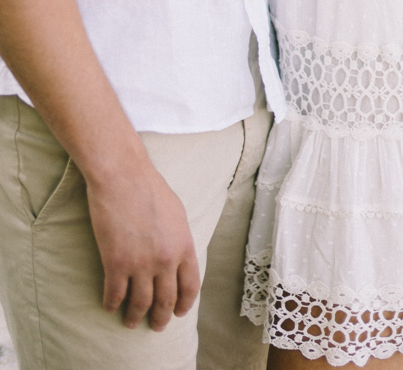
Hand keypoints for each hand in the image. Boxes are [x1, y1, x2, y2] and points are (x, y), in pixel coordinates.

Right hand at [85, 155, 200, 331]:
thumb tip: (178, 257)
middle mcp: (166, 260)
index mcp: (184, 246)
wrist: (123, 176)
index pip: (190, 286)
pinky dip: (113, 304)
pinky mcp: (116, 263)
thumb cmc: (150, 188)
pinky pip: (115, 294)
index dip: (184, 304)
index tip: (179, 313)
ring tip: (131, 322)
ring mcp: (140, 264)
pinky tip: (111, 307)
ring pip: (140, 303)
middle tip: (156, 326)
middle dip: (161, 318)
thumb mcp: (178, 213)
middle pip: (166, 300)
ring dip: (135, 317)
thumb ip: (179, 239)